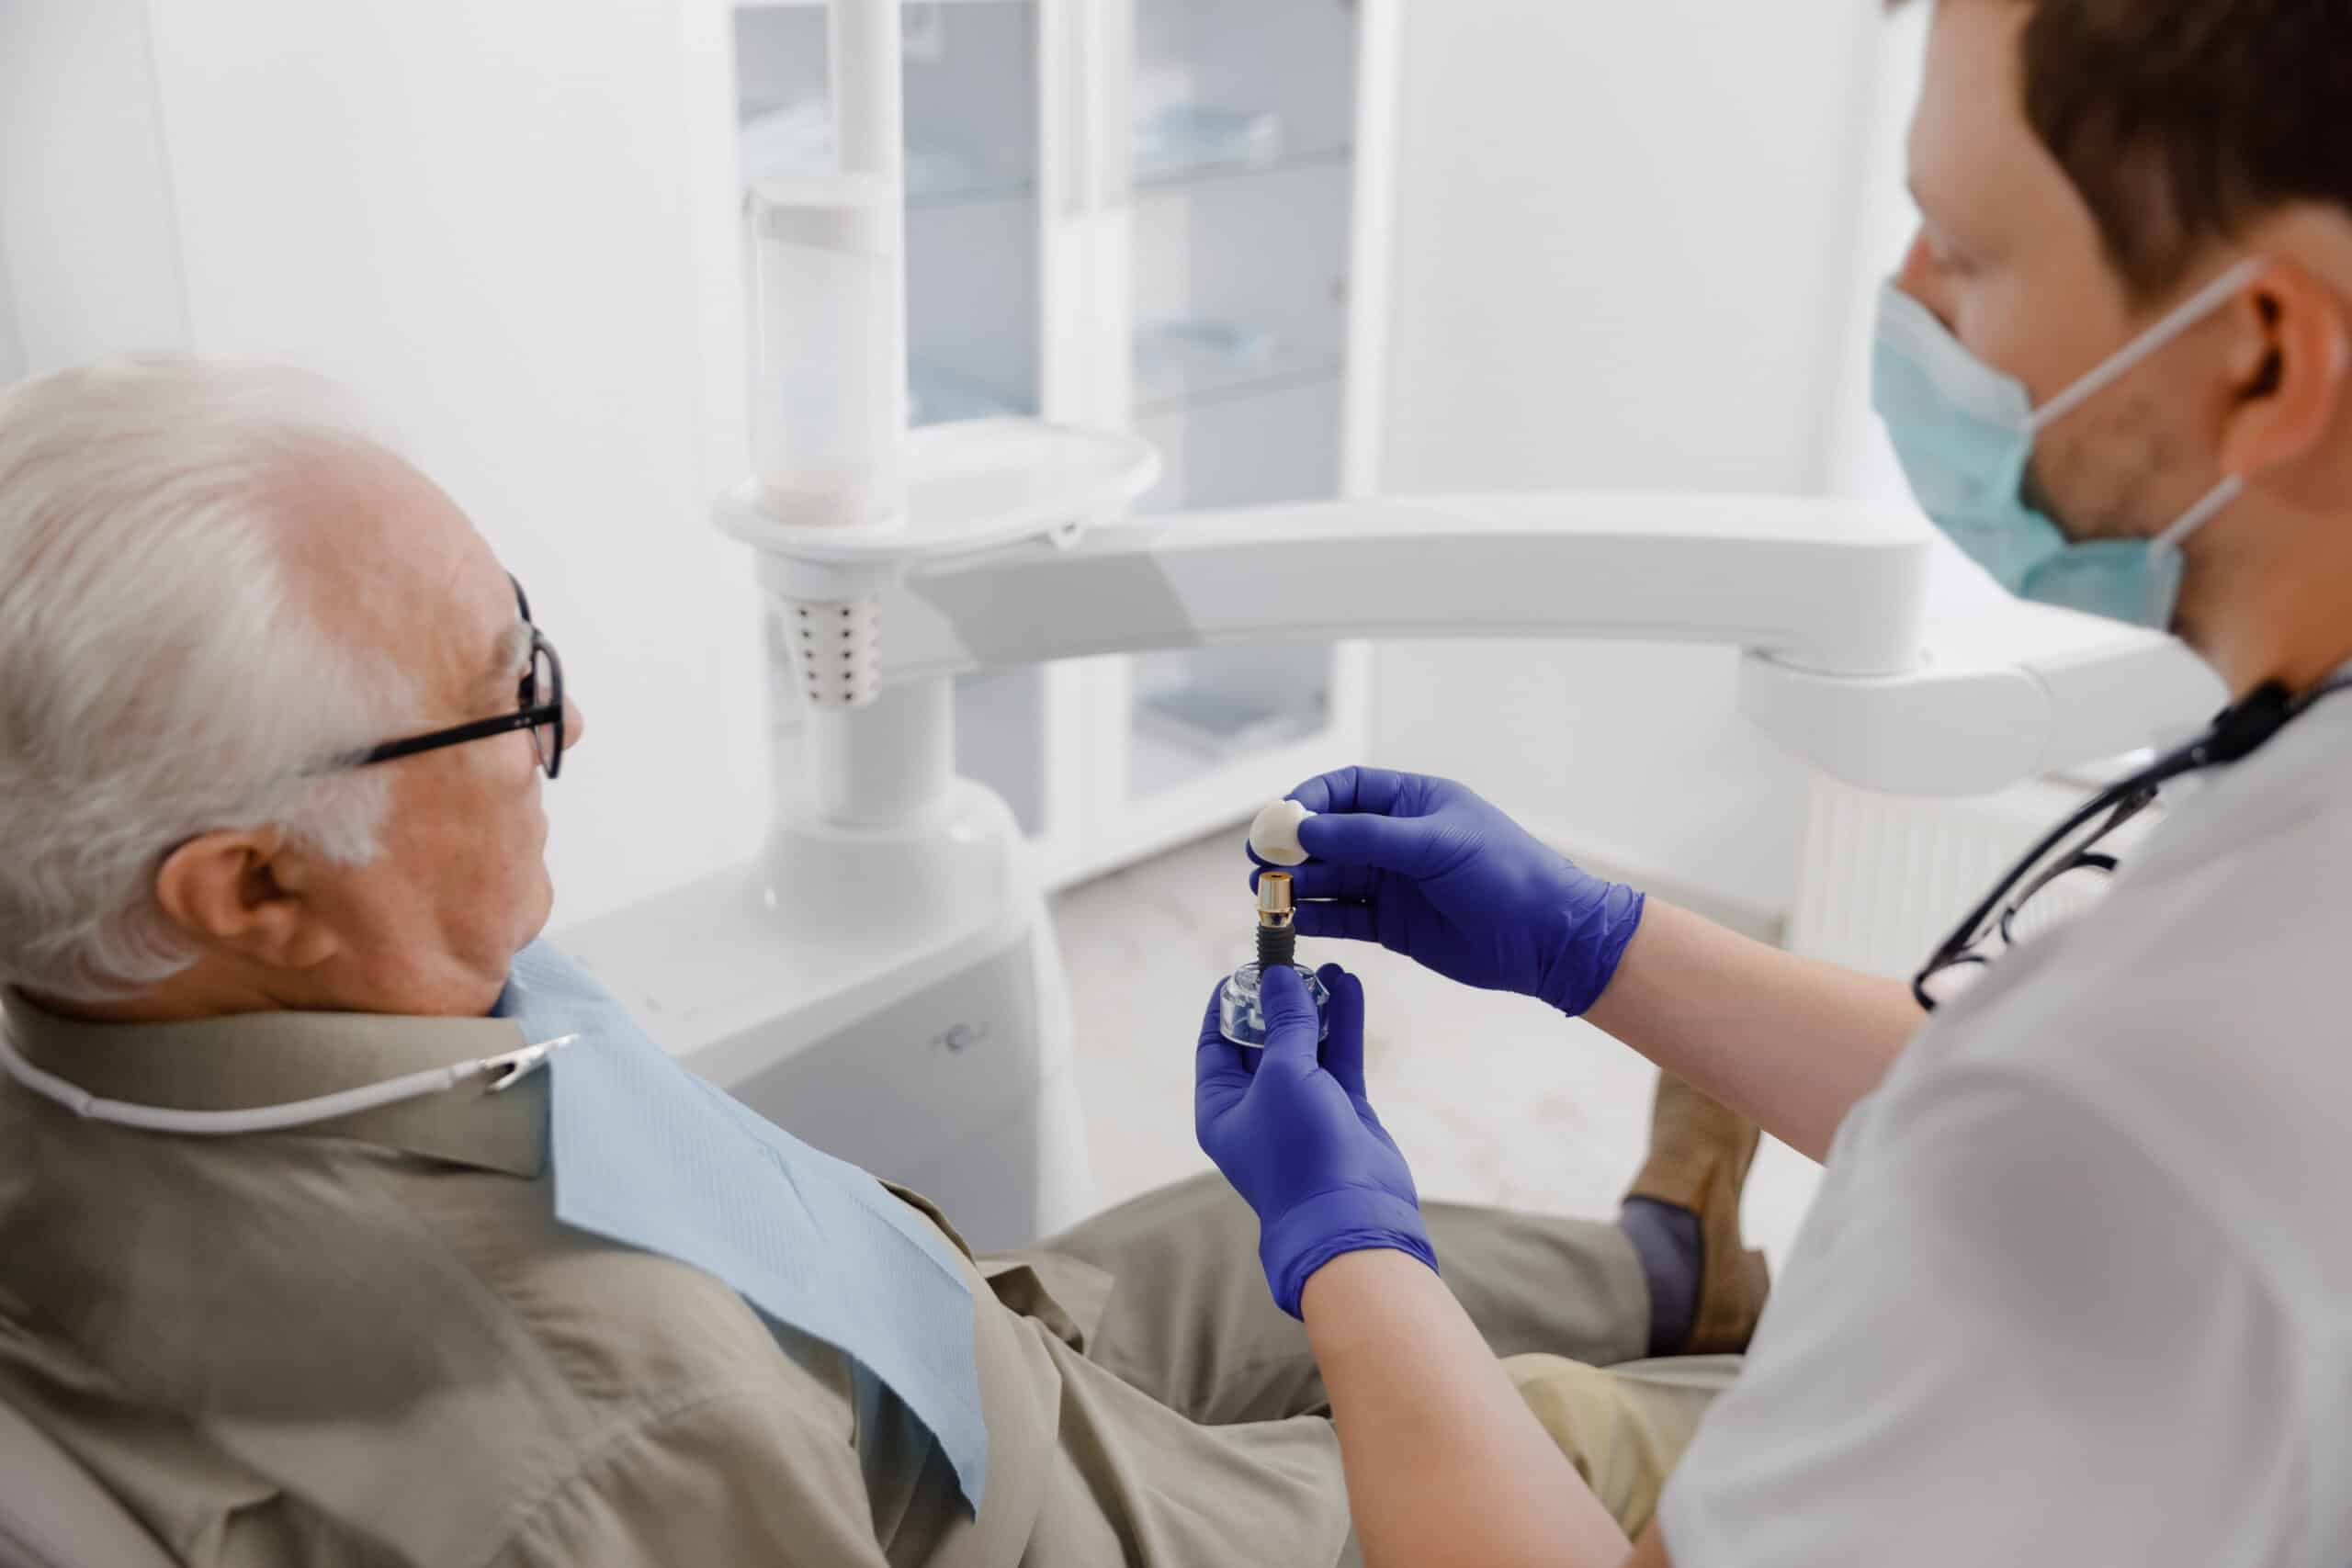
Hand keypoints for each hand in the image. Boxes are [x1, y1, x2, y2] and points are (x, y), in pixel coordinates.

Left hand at [1194, 962, 1435, 1316]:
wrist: (1352, 1215)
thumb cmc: (1299, 1152)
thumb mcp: (1283, 1076)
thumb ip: (1285, 1022)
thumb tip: (1278, 977)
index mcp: (1221, 1106)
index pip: (1214, 1043)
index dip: (1227, 1003)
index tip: (1245, 967)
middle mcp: (1257, 1106)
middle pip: (1262, 1039)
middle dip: (1278, 999)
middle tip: (1293, 960)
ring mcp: (1301, 1108)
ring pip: (1305, 1044)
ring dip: (1316, 1007)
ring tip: (1330, 966)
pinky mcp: (1341, 1110)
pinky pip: (1338, 1057)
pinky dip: (1343, 1024)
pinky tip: (1351, 988)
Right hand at [1259, 766, 1645, 1018]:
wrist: (1547, 938)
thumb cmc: (1505, 874)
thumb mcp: (1435, 845)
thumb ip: (1368, 837)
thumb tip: (1305, 828)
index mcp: (1413, 802)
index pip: (1347, 789)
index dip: (1310, 800)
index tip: (1280, 816)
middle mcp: (1398, 840)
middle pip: (1329, 836)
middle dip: (1292, 845)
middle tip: (1259, 856)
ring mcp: (1394, 883)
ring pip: (1331, 878)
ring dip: (1296, 883)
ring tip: (1265, 890)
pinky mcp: (1393, 926)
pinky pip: (1344, 917)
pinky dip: (1315, 918)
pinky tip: (1289, 920)